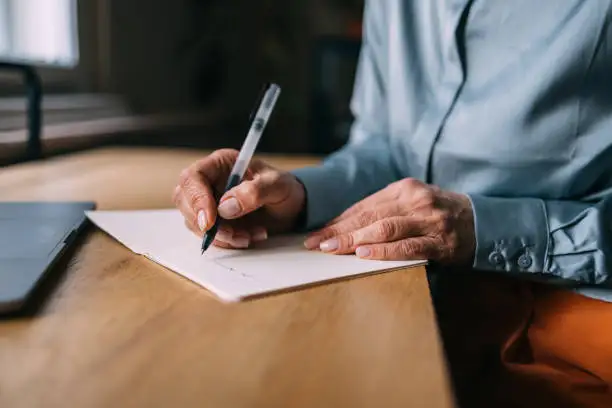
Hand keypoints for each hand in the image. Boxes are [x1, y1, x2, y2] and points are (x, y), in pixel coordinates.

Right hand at [173, 149, 305, 248]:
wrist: (292, 208)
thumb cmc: (284, 189)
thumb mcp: (277, 186)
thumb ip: (254, 192)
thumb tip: (226, 207)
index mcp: (220, 164)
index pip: (192, 177)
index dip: (196, 199)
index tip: (210, 221)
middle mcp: (209, 182)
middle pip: (185, 201)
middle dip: (207, 224)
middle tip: (233, 235)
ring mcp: (209, 203)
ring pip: (195, 223)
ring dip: (221, 236)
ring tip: (249, 236)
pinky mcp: (214, 222)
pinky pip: (209, 236)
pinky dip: (227, 242)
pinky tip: (249, 237)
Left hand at [304, 178, 474, 264]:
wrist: (482, 222)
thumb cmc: (438, 215)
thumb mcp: (411, 204)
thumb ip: (383, 211)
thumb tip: (343, 227)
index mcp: (404, 188)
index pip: (363, 206)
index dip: (338, 221)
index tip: (317, 233)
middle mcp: (415, 199)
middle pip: (369, 216)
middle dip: (338, 231)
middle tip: (315, 244)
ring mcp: (429, 219)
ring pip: (384, 228)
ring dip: (354, 239)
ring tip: (332, 249)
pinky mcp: (440, 241)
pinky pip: (407, 246)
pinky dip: (384, 250)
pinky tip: (363, 254)